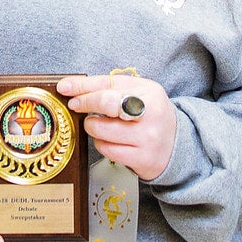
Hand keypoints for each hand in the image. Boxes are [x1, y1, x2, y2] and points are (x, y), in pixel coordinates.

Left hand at [58, 74, 174, 180]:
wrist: (177, 146)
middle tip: (75, 105)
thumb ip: (111, 88)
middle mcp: (150, 113)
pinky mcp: (142, 158)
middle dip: (85, 103)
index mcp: (149, 92)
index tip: (64, 87)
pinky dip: (101, 144)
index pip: (109, 83)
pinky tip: (109, 140)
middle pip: (107, 103)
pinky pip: (107, 150)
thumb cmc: (150, 116)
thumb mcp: (139, 94)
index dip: (83, 85)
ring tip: (98, 125)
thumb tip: (73, 87)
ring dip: (92, 127)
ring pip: (102, 130)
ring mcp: (147, 137)